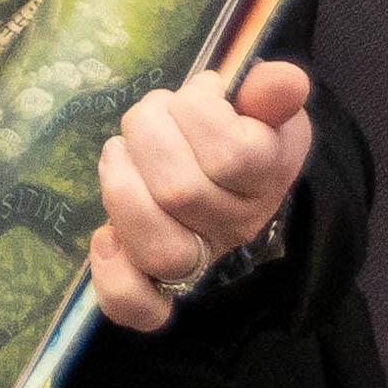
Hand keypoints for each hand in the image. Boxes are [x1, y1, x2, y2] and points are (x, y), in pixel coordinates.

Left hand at [86, 56, 314, 326]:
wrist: (234, 182)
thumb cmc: (240, 132)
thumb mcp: (262, 106)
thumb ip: (271, 92)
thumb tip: (283, 80)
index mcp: (265, 181)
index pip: (232, 155)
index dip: (200, 110)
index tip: (197, 95)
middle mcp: (234, 227)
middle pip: (180, 192)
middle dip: (149, 133)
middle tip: (151, 116)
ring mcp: (198, 260)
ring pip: (159, 249)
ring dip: (121, 185)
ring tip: (120, 152)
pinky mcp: (159, 284)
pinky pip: (139, 306)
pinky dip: (115, 277)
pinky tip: (103, 238)